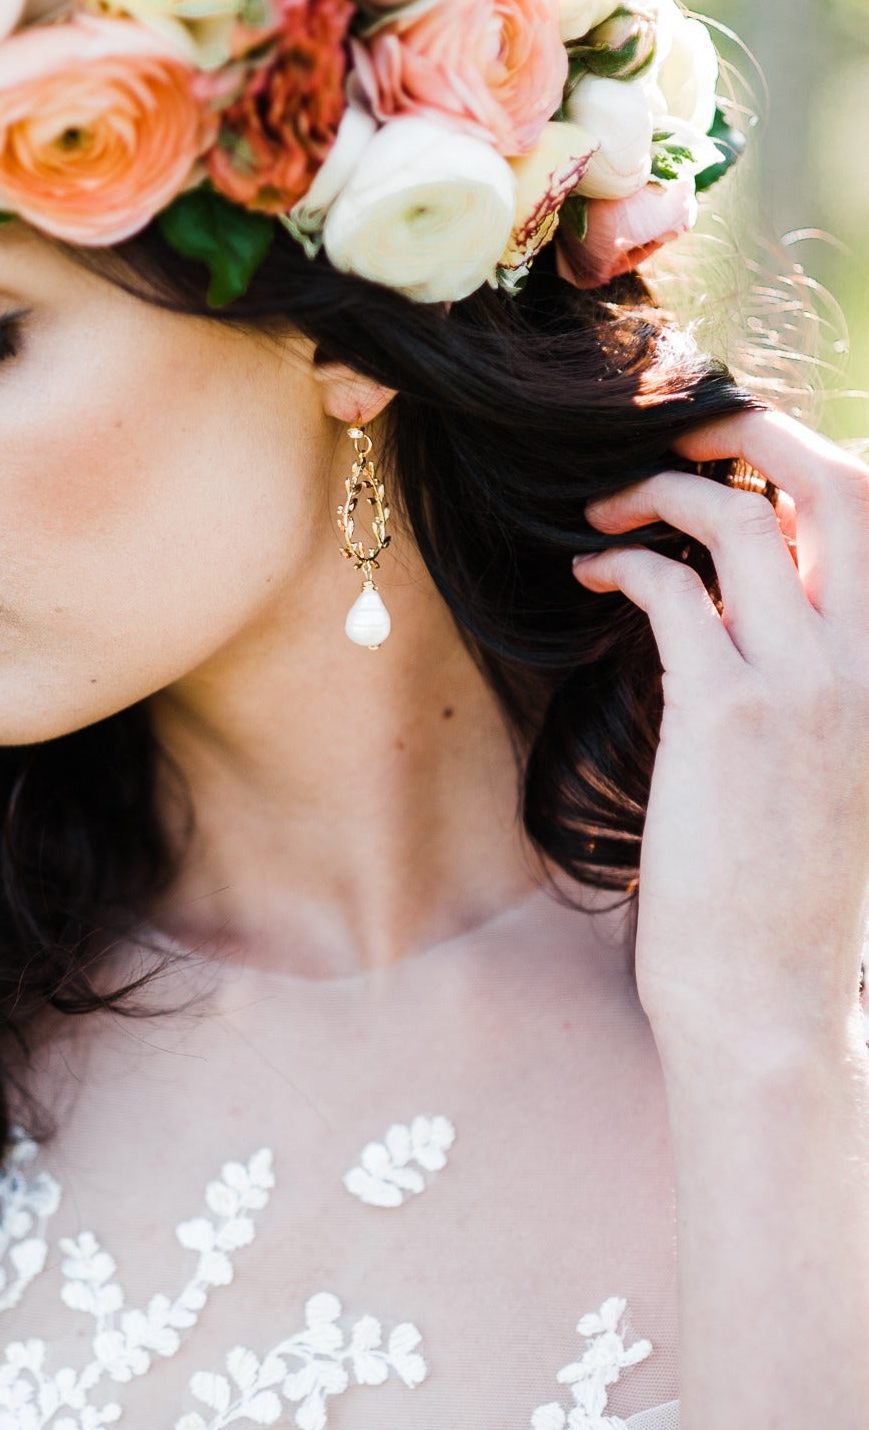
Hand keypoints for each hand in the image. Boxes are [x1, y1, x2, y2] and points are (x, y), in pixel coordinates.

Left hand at [574, 408, 868, 1067]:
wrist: (770, 996)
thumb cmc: (781, 895)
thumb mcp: (821, 769)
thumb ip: (802, 679)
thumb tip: (730, 609)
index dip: (803, 464)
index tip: (728, 459)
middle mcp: (867, 661)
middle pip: (834, 486)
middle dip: (750, 433)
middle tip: (671, 433)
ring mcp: (804, 684)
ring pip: (743, 524)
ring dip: (662, 492)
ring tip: (604, 505)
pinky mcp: (727, 716)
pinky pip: (674, 591)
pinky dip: (625, 560)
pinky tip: (588, 571)